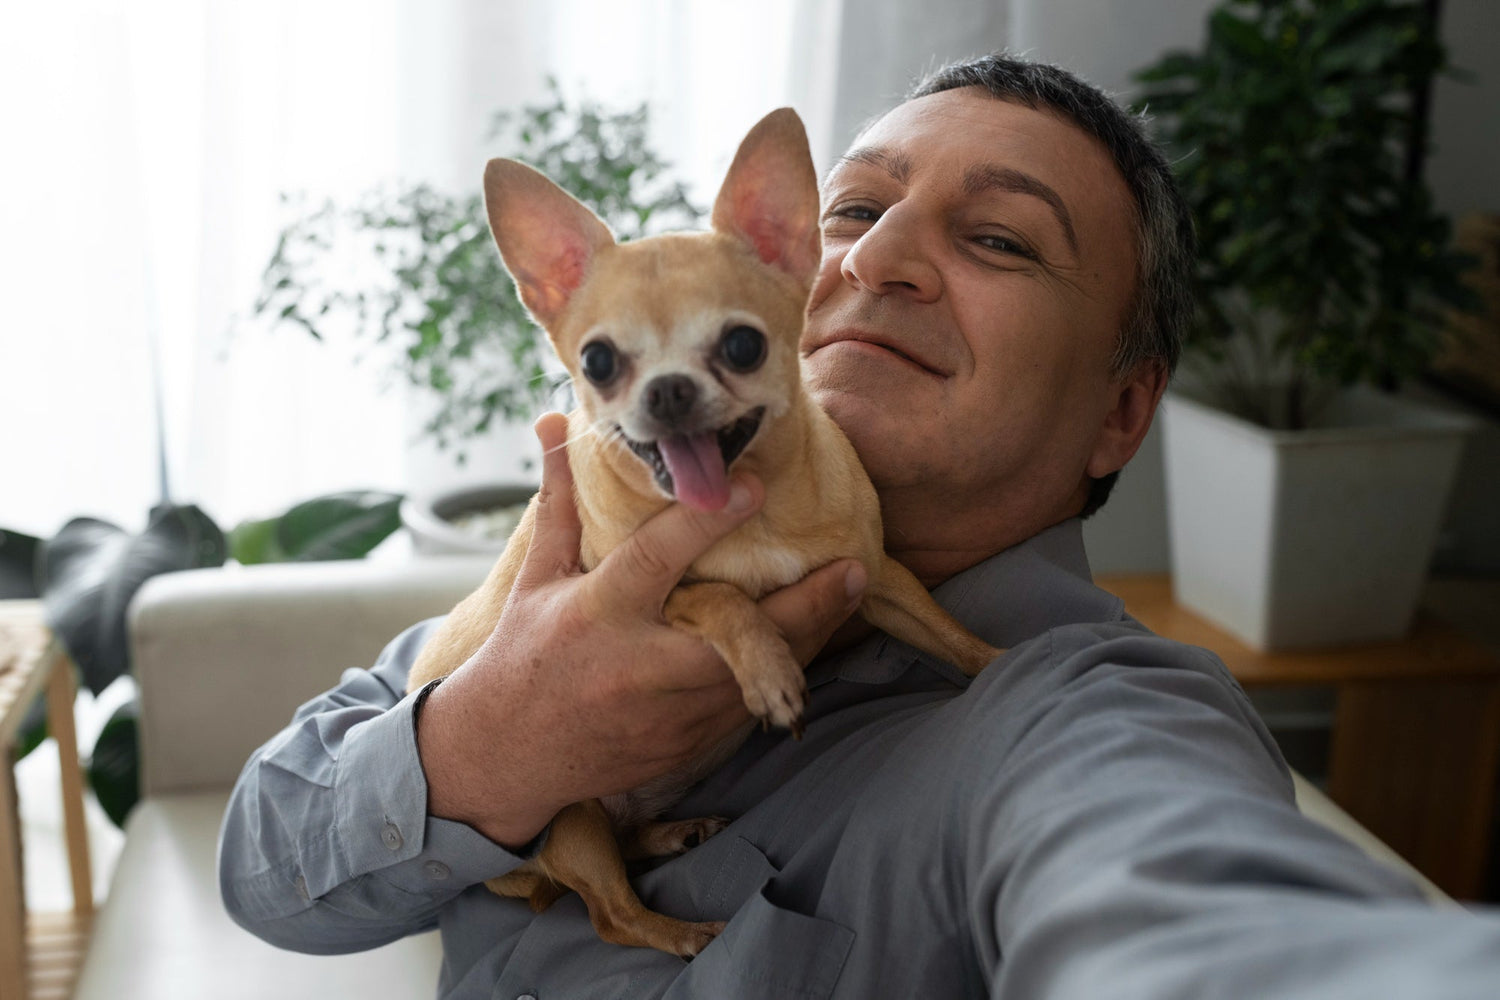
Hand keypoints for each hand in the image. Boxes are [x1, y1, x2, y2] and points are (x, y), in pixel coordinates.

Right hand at [415, 412, 866, 848]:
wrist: (507, 757)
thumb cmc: (522, 656)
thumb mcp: (538, 578)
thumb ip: (561, 502)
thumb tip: (552, 421)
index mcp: (599, 612)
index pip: (658, 558)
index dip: (707, 522)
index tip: (754, 487)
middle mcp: (640, 664)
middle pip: (736, 631)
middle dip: (802, 602)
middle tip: (850, 565)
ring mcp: (669, 712)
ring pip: (757, 673)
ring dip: (808, 634)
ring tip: (847, 591)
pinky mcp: (687, 744)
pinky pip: (747, 705)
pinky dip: (781, 671)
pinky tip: (811, 638)